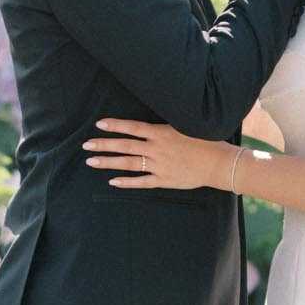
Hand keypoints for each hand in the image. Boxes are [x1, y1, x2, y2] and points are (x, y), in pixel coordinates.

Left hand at [83, 118, 229, 190]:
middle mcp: (157, 149)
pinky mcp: (164, 180)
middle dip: (104, 145)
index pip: (133, 127)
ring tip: (92, 162)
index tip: (99, 124)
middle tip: (86, 145)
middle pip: (125, 146)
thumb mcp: (184, 126)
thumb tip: (148, 121)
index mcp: (161, 133)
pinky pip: (141, 182)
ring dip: (109, 163)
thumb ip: (164, 126)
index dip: (115, 126)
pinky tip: (112, 182)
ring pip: (129, 164)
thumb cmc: (204, 141)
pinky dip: (127, 182)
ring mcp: (159, 166)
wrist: (218, 163)